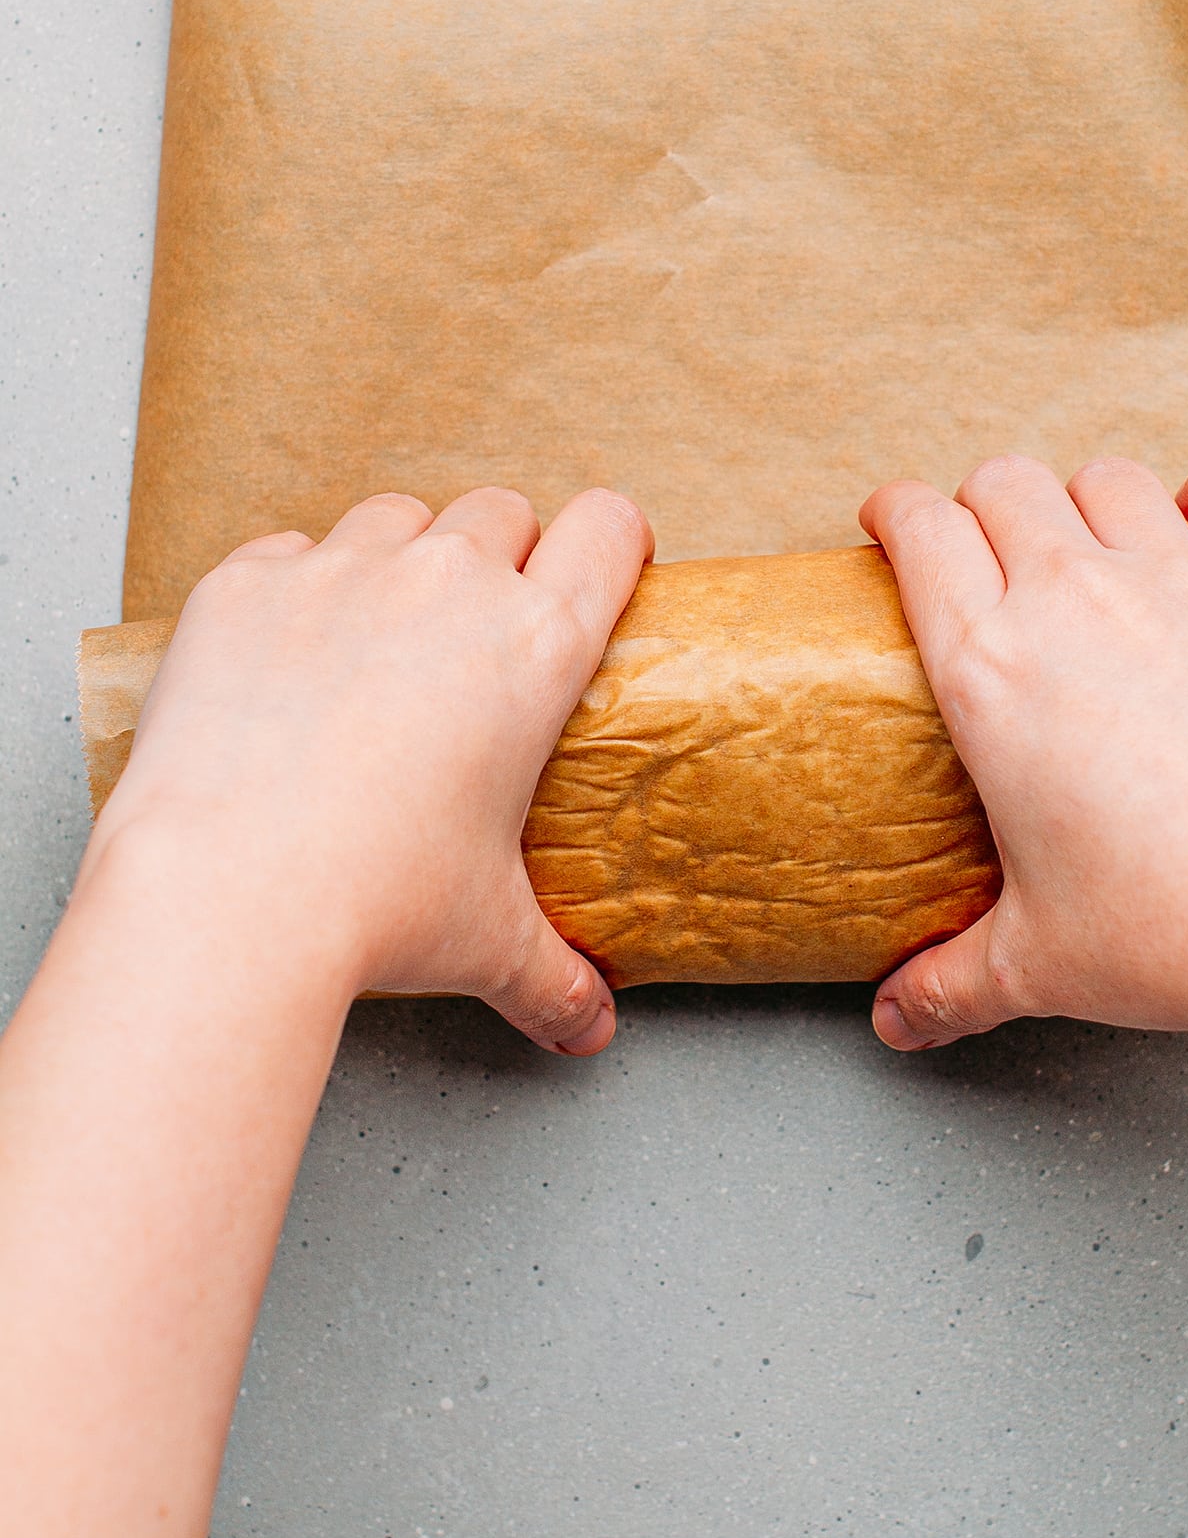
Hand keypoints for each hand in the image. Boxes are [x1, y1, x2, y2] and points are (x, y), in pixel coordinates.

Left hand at [86, 485, 652, 1051]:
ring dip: (397, 561)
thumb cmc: (371, 906)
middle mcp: (446, 584)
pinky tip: (284, 661)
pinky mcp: (246, 583)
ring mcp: (340, 571)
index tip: (595, 567)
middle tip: (471, 638)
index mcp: (535, 647)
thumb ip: (555, 975)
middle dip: (497, 557)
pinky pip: (286, 551)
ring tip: (375, 640)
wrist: (227, 894)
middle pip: (500, 511)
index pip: (608, 528)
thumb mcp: (490, 941)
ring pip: (394, 517)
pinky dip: (293, 590)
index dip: (610, 541)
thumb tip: (591, 1025)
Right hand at [860, 455, 1187, 1061]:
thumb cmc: (1181, 928)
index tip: (895, 522)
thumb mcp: (1037, 962)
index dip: (897, 513)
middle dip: (985, 503)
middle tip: (991, 544)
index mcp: (989, 674)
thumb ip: (950, 982)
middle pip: (1004, 484)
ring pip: (1108, 478)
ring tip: (1095, 538)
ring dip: (1089, 500)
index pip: (920, 535)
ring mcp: (1180, 579)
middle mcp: (1073, 602)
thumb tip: (898, 1018)